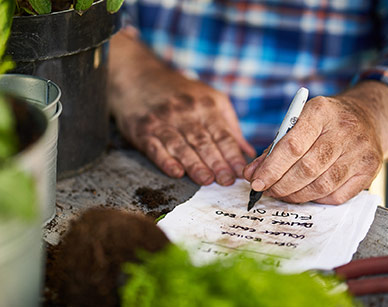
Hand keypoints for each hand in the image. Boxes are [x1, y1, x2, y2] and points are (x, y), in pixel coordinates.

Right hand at [109, 31, 254, 185]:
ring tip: (207, 180)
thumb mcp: (210, 98)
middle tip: (227, 181)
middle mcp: (185, 113)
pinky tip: (176, 172)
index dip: (232, 154)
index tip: (241, 171)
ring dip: (195, 165)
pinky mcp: (142, 130)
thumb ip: (229, 126)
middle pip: (203, 142)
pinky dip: (165, 161)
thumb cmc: (180, 92)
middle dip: (217, 163)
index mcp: (205, 105)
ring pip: (181, 146)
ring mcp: (162, 121)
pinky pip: (155, 148)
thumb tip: (249, 153)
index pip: (222, 134)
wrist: (138, 76)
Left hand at [244, 93, 383, 203]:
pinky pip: (336, 196)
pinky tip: (304, 193)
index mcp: (320, 112)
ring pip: (321, 185)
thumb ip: (273, 149)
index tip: (256, 182)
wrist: (366, 118)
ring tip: (281, 193)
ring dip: (295, 195)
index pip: (292, 146)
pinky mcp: (370, 170)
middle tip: (267, 190)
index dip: (271, 168)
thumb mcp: (297, 124)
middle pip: (307, 168)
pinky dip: (315, 199)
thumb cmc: (323, 123)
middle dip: (281, 185)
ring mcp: (360, 151)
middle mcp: (344, 129)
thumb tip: (252, 174)